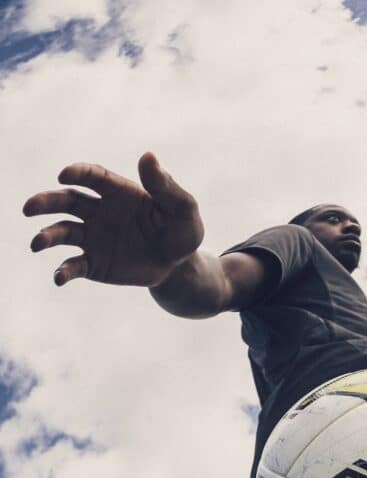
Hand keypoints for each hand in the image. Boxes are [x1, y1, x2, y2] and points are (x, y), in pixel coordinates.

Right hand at [23, 152, 204, 287]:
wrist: (178, 266)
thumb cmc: (181, 231)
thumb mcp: (182, 208)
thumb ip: (165, 186)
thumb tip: (148, 156)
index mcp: (117, 191)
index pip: (91, 177)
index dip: (77, 173)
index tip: (64, 175)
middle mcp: (98, 211)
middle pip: (67, 201)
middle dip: (46, 202)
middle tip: (29, 208)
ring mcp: (93, 237)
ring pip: (63, 232)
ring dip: (47, 236)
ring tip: (37, 243)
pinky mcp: (94, 263)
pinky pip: (74, 266)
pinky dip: (64, 271)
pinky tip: (59, 277)